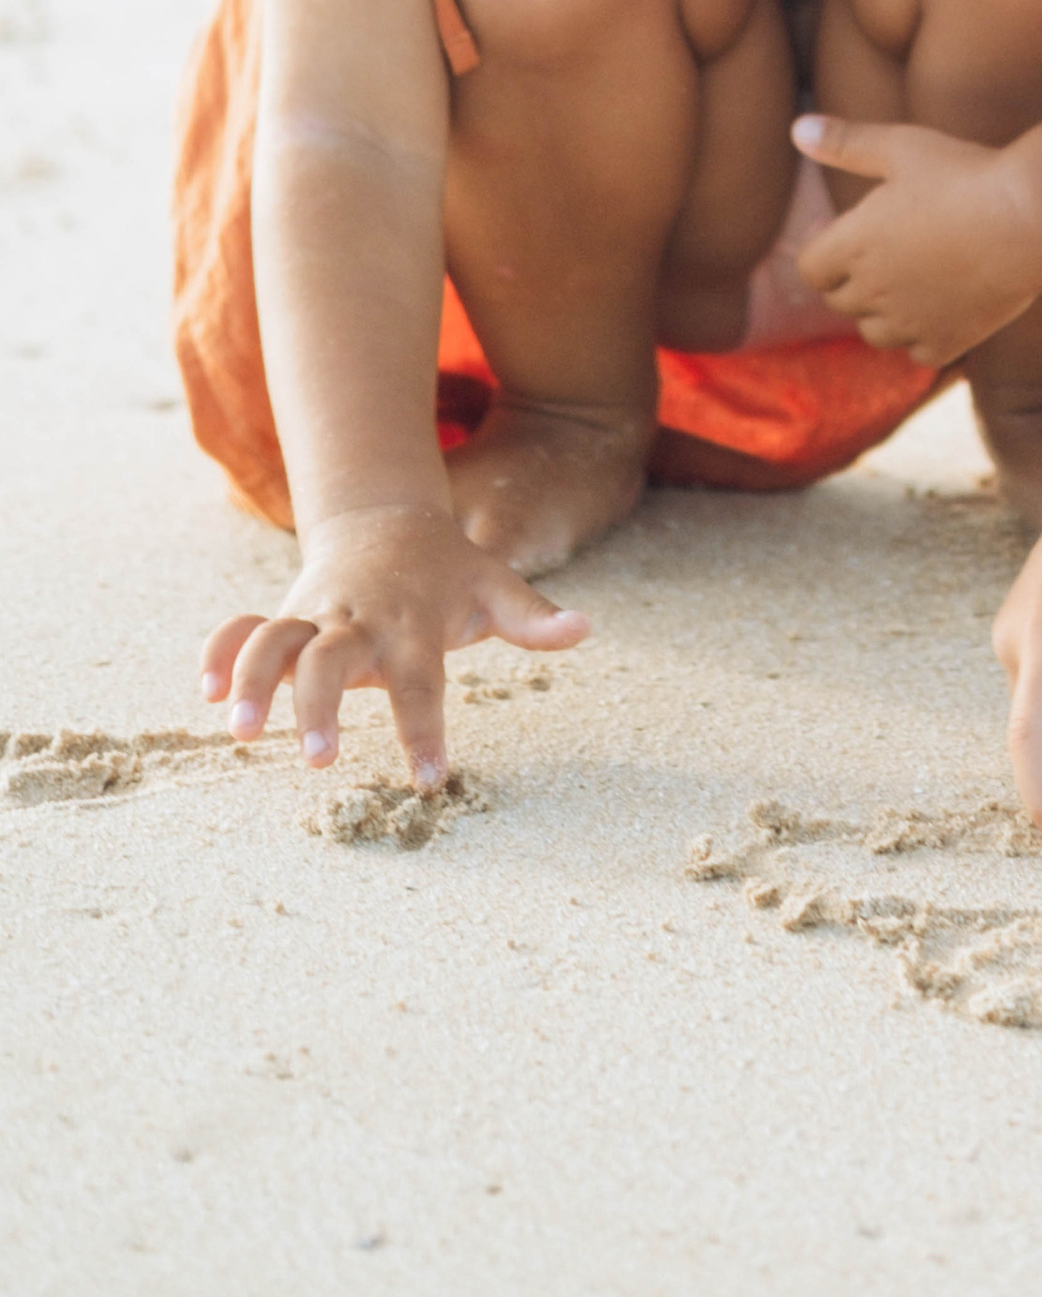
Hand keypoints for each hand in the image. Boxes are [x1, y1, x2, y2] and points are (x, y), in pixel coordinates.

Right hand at [200, 503, 585, 788]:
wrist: (389, 518)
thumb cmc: (448, 571)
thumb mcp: (495, 585)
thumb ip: (534, 617)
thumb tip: (585, 628)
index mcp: (412, 624)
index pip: (421, 682)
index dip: (425, 729)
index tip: (430, 777)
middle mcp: (357, 621)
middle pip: (329, 660)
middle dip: (319, 707)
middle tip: (319, 760)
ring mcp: (314, 615)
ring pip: (273, 641)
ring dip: (252, 682)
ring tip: (240, 733)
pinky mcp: (283, 613)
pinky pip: (239, 629)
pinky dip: (218, 654)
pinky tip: (201, 693)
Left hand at [788, 114, 1041, 369]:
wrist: (1033, 217)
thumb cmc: (966, 173)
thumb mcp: (903, 146)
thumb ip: (846, 142)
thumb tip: (798, 128)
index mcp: (854, 245)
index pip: (810, 268)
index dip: (823, 250)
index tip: (848, 229)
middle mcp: (874, 292)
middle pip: (839, 301)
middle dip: (852, 278)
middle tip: (886, 248)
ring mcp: (911, 322)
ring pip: (874, 332)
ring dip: (882, 311)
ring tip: (911, 279)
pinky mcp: (950, 341)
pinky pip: (918, 352)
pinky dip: (923, 335)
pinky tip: (943, 306)